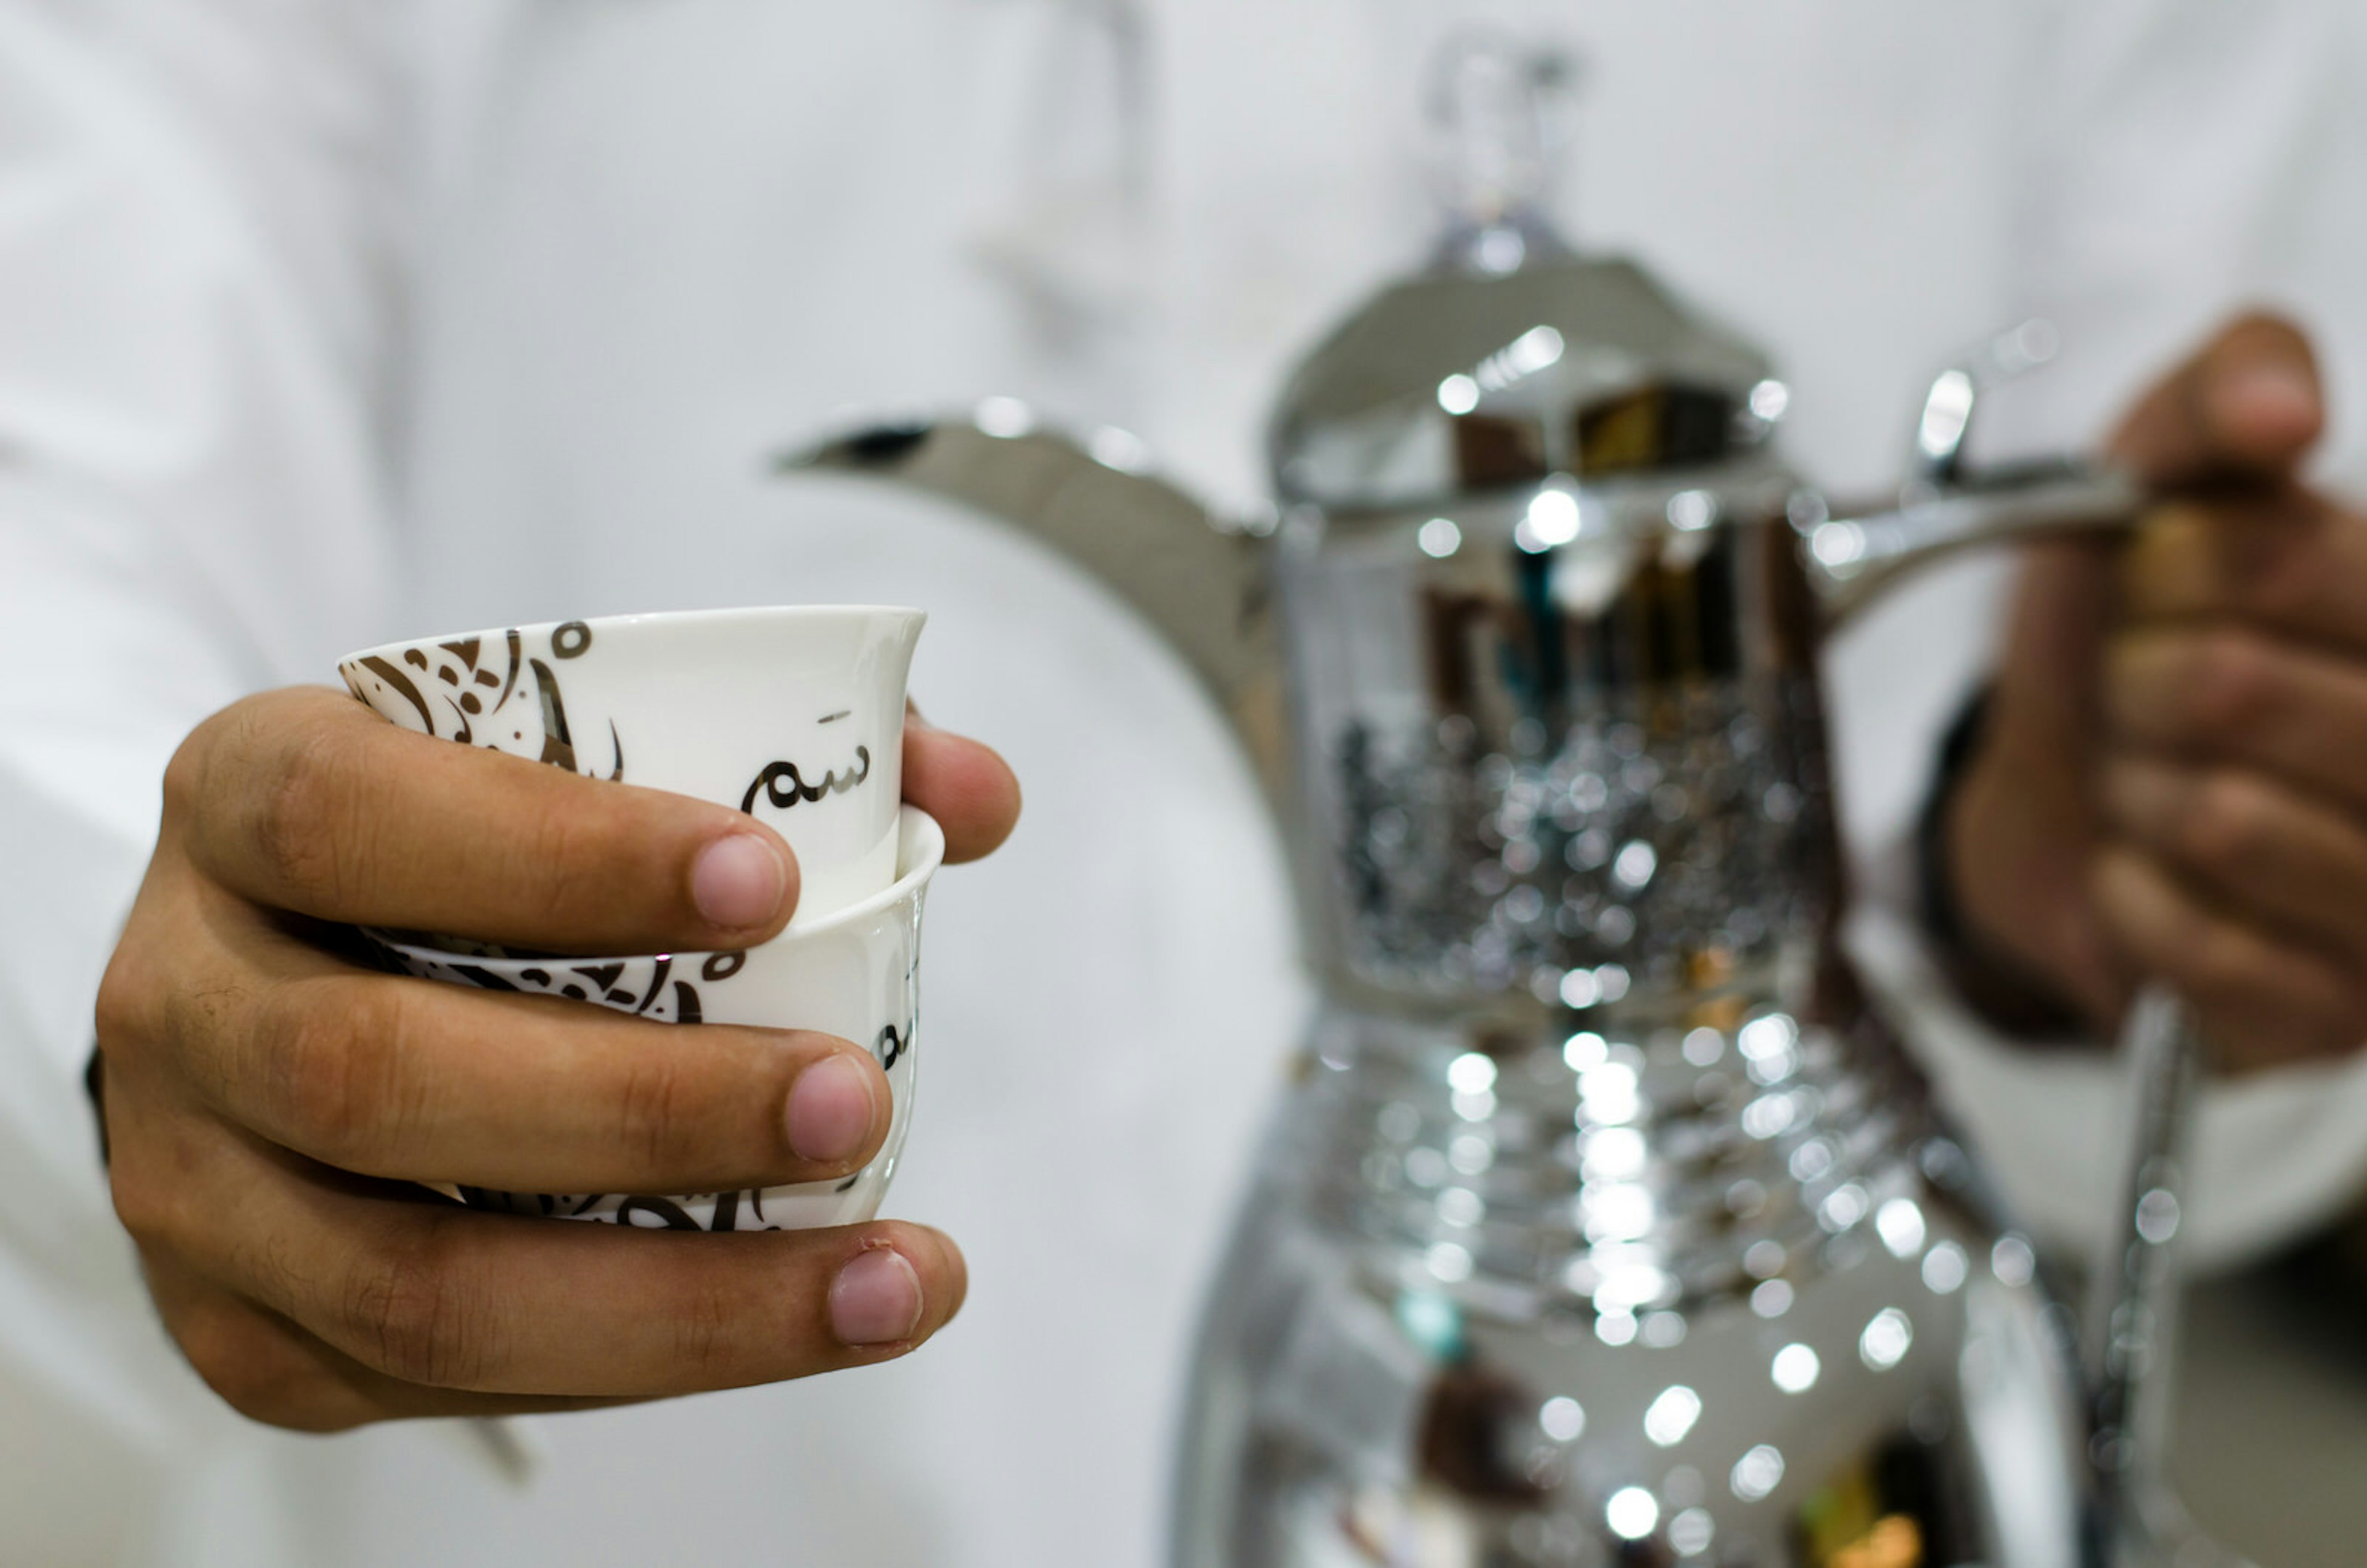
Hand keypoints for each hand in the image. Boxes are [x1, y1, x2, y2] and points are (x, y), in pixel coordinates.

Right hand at [94, 686, 1019, 1429]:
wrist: (279, 980)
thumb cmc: (462, 850)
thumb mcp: (561, 752)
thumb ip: (775, 749)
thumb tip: (976, 795)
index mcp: (242, 803)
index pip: (353, 822)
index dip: (560, 855)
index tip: (772, 878)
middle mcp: (183, 998)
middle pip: (381, 1079)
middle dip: (648, 1109)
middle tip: (857, 1098)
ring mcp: (194, 1190)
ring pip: (416, 1286)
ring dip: (683, 1301)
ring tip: (888, 1279)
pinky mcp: (248, 1337)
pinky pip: (447, 1385)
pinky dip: (643, 1364)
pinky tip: (796, 1324)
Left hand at [1947, 313, 2366, 1068]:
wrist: (2051, 793)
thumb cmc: (2126, 632)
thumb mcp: (2150, 477)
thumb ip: (2216, 396)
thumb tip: (2283, 410)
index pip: (2285, 561)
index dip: (2167, 569)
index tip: (2153, 583)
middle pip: (2229, 689)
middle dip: (2134, 688)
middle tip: (2142, 698)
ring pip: (2221, 820)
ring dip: (2134, 795)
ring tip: (2153, 785)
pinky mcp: (2337, 1018)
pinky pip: (2199, 944)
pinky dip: (2131, 899)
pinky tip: (2147, 876)